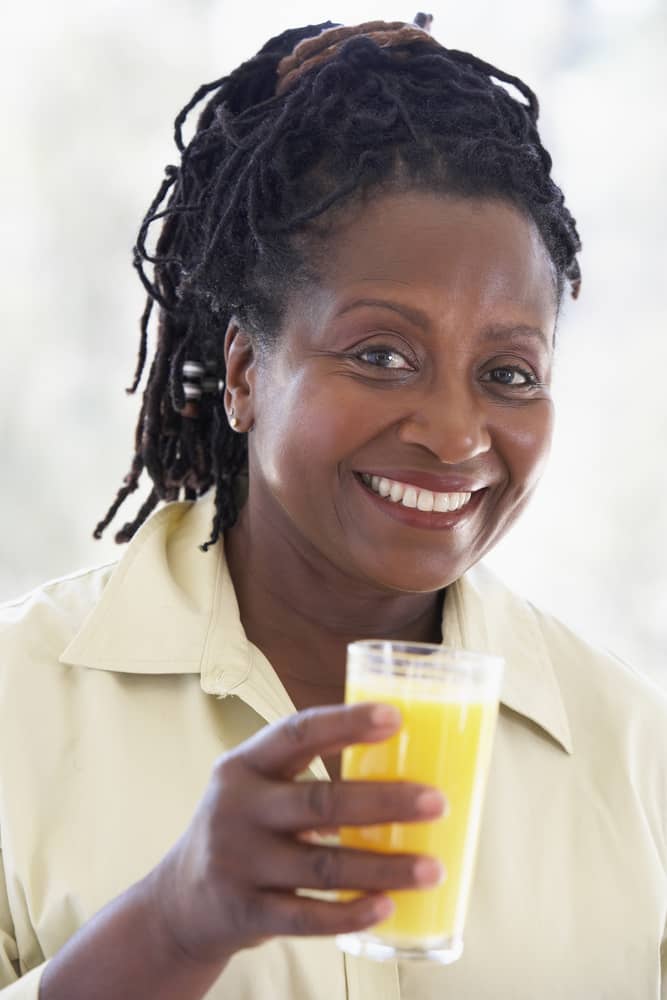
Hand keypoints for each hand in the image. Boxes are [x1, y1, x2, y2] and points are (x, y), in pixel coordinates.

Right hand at [148, 702, 445, 965]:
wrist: (180, 899)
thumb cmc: (243, 828)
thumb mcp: (256, 787)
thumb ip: (306, 773)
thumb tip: (401, 766)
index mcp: (244, 765)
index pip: (296, 733)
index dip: (346, 723)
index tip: (396, 718)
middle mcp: (237, 809)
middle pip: (320, 802)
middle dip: (383, 801)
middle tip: (436, 802)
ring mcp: (238, 863)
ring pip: (322, 866)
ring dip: (384, 867)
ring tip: (432, 867)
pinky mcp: (245, 913)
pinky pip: (306, 918)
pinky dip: (349, 915)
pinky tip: (386, 907)